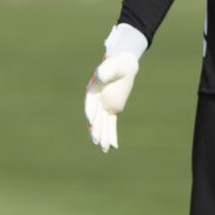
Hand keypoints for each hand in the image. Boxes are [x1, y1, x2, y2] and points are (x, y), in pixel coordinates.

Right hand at [84, 24, 147, 151]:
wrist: (123, 68)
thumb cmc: (116, 65)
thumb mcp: (112, 66)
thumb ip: (105, 71)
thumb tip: (99, 76)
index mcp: (93, 91)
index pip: (91, 103)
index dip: (91, 112)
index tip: (91, 121)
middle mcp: (96, 101)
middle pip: (95, 118)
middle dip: (96, 129)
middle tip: (96, 140)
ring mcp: (104, 107)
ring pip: (103, 124)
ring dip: (103, 136)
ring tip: (104, 149)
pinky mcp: (113, 110)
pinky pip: (111, 124)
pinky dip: (112, 134)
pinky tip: (114, 145)